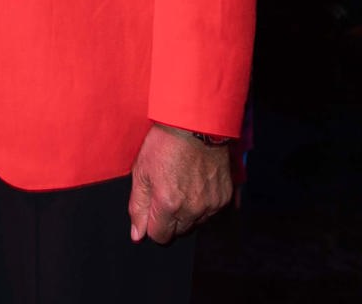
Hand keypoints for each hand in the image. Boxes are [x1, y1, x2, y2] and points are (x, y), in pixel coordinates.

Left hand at [127, 123, 232, 243]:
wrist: (195, 125)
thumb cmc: (164, 145)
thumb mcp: (141, 173)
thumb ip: (138, 207)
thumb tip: (137, 235)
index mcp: (168, 204)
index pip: (159, 236)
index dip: (152, 225)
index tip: (152, 210)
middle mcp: (192, 208)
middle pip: (178, 232)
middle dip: (169, 219)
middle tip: (166, 193)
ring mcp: (211, 204)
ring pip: (196, 223)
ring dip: (187, 213)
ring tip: (182, 186)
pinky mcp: (225, 197)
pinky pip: (211, 213)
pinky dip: (203, 204)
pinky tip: (196, 185)